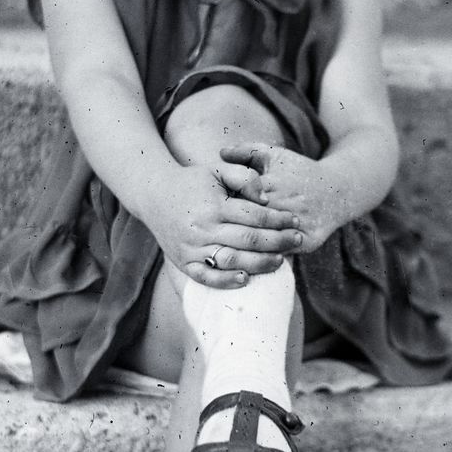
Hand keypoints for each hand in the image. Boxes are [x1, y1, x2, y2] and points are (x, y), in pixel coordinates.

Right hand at [146, 161, 303, 288]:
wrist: (154, 195)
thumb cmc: (192, 181)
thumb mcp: (218, 169)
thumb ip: (245, 177)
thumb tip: (265, 198)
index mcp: (214, 206)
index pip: (255, 216)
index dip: (279, 219)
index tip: (296, 220)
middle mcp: (203, 229)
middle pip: (249, 240)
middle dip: (278, 241)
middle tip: (297, 239)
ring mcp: (192, 248)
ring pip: (232, 261)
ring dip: (259, 263)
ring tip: (280, 260)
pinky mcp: (183, 262)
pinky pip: (206, 277)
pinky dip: (225, 282)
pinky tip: (246, 279)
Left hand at [218, 143, 339, 252]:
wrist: (337, 190)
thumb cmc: (298, 171)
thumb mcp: (274, 154)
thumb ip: (246, 151)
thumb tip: (221, 153)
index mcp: (273, 184)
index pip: (241, 198)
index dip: (226, 205)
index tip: (216, 208)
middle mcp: (286, 206)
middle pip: (250, 223)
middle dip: (232, 227)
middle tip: (219, 231)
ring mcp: (298, 226)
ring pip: (265, 242)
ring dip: (247, 246)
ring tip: (231, 246)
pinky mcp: (308, 241)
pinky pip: (282, 254)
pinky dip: (266, 257)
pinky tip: (250, 260)